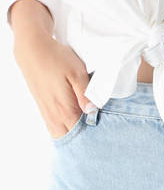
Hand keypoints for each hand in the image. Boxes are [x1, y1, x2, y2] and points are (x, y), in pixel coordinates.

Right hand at [10, 0, 96, 138]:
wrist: (33, 50)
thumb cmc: (56, 59)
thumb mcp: (77, 73)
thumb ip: (86, 94)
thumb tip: (93, 111)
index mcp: (65, 109)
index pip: (81, 132)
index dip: (93, 135)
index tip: (105, 133)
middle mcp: (54, 115)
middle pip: (71, 137)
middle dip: (84, 138)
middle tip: (98, 133)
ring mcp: (47, 112)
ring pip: (61, 133)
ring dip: (74, 134)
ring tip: (87, 129)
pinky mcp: (43, 107)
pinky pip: (54, 126)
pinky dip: (64, 128)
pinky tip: (74, 123)